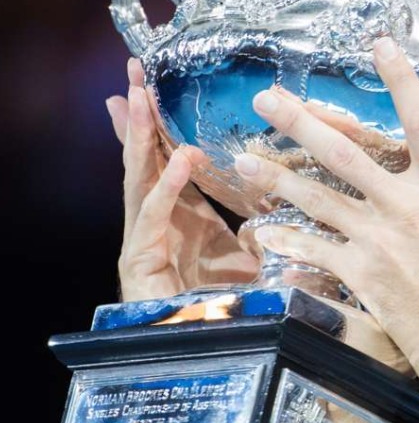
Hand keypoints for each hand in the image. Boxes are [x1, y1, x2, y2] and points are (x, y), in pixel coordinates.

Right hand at [107, 58, 257, 301]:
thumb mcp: (253, 258)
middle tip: (135, 70)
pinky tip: (182, 160)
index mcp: (184, 216)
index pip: (168, 157)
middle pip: (146, 159)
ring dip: (141, 137)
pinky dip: (167, 189)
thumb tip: (279, 204)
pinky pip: (154, 219)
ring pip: (140, 179)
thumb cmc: (232, 308)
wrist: (213, 352)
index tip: (156, 85)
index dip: (163, 123)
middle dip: (140, 115)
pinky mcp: (141, 263)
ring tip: (141, 98)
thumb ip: (261, 230)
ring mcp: (145, 241)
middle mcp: (160, 222)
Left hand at [232, 39, 418, 391]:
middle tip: (266, 99)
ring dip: (277, 179)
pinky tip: (262, 236)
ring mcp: (376, 239)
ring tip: (244, 162)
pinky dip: (288, 244)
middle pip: (344, 154)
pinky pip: (315, 252)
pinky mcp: (359, 273)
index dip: (401, 79)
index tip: (379, 44)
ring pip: (317, 199)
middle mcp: (403, 206)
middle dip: (301, 123)